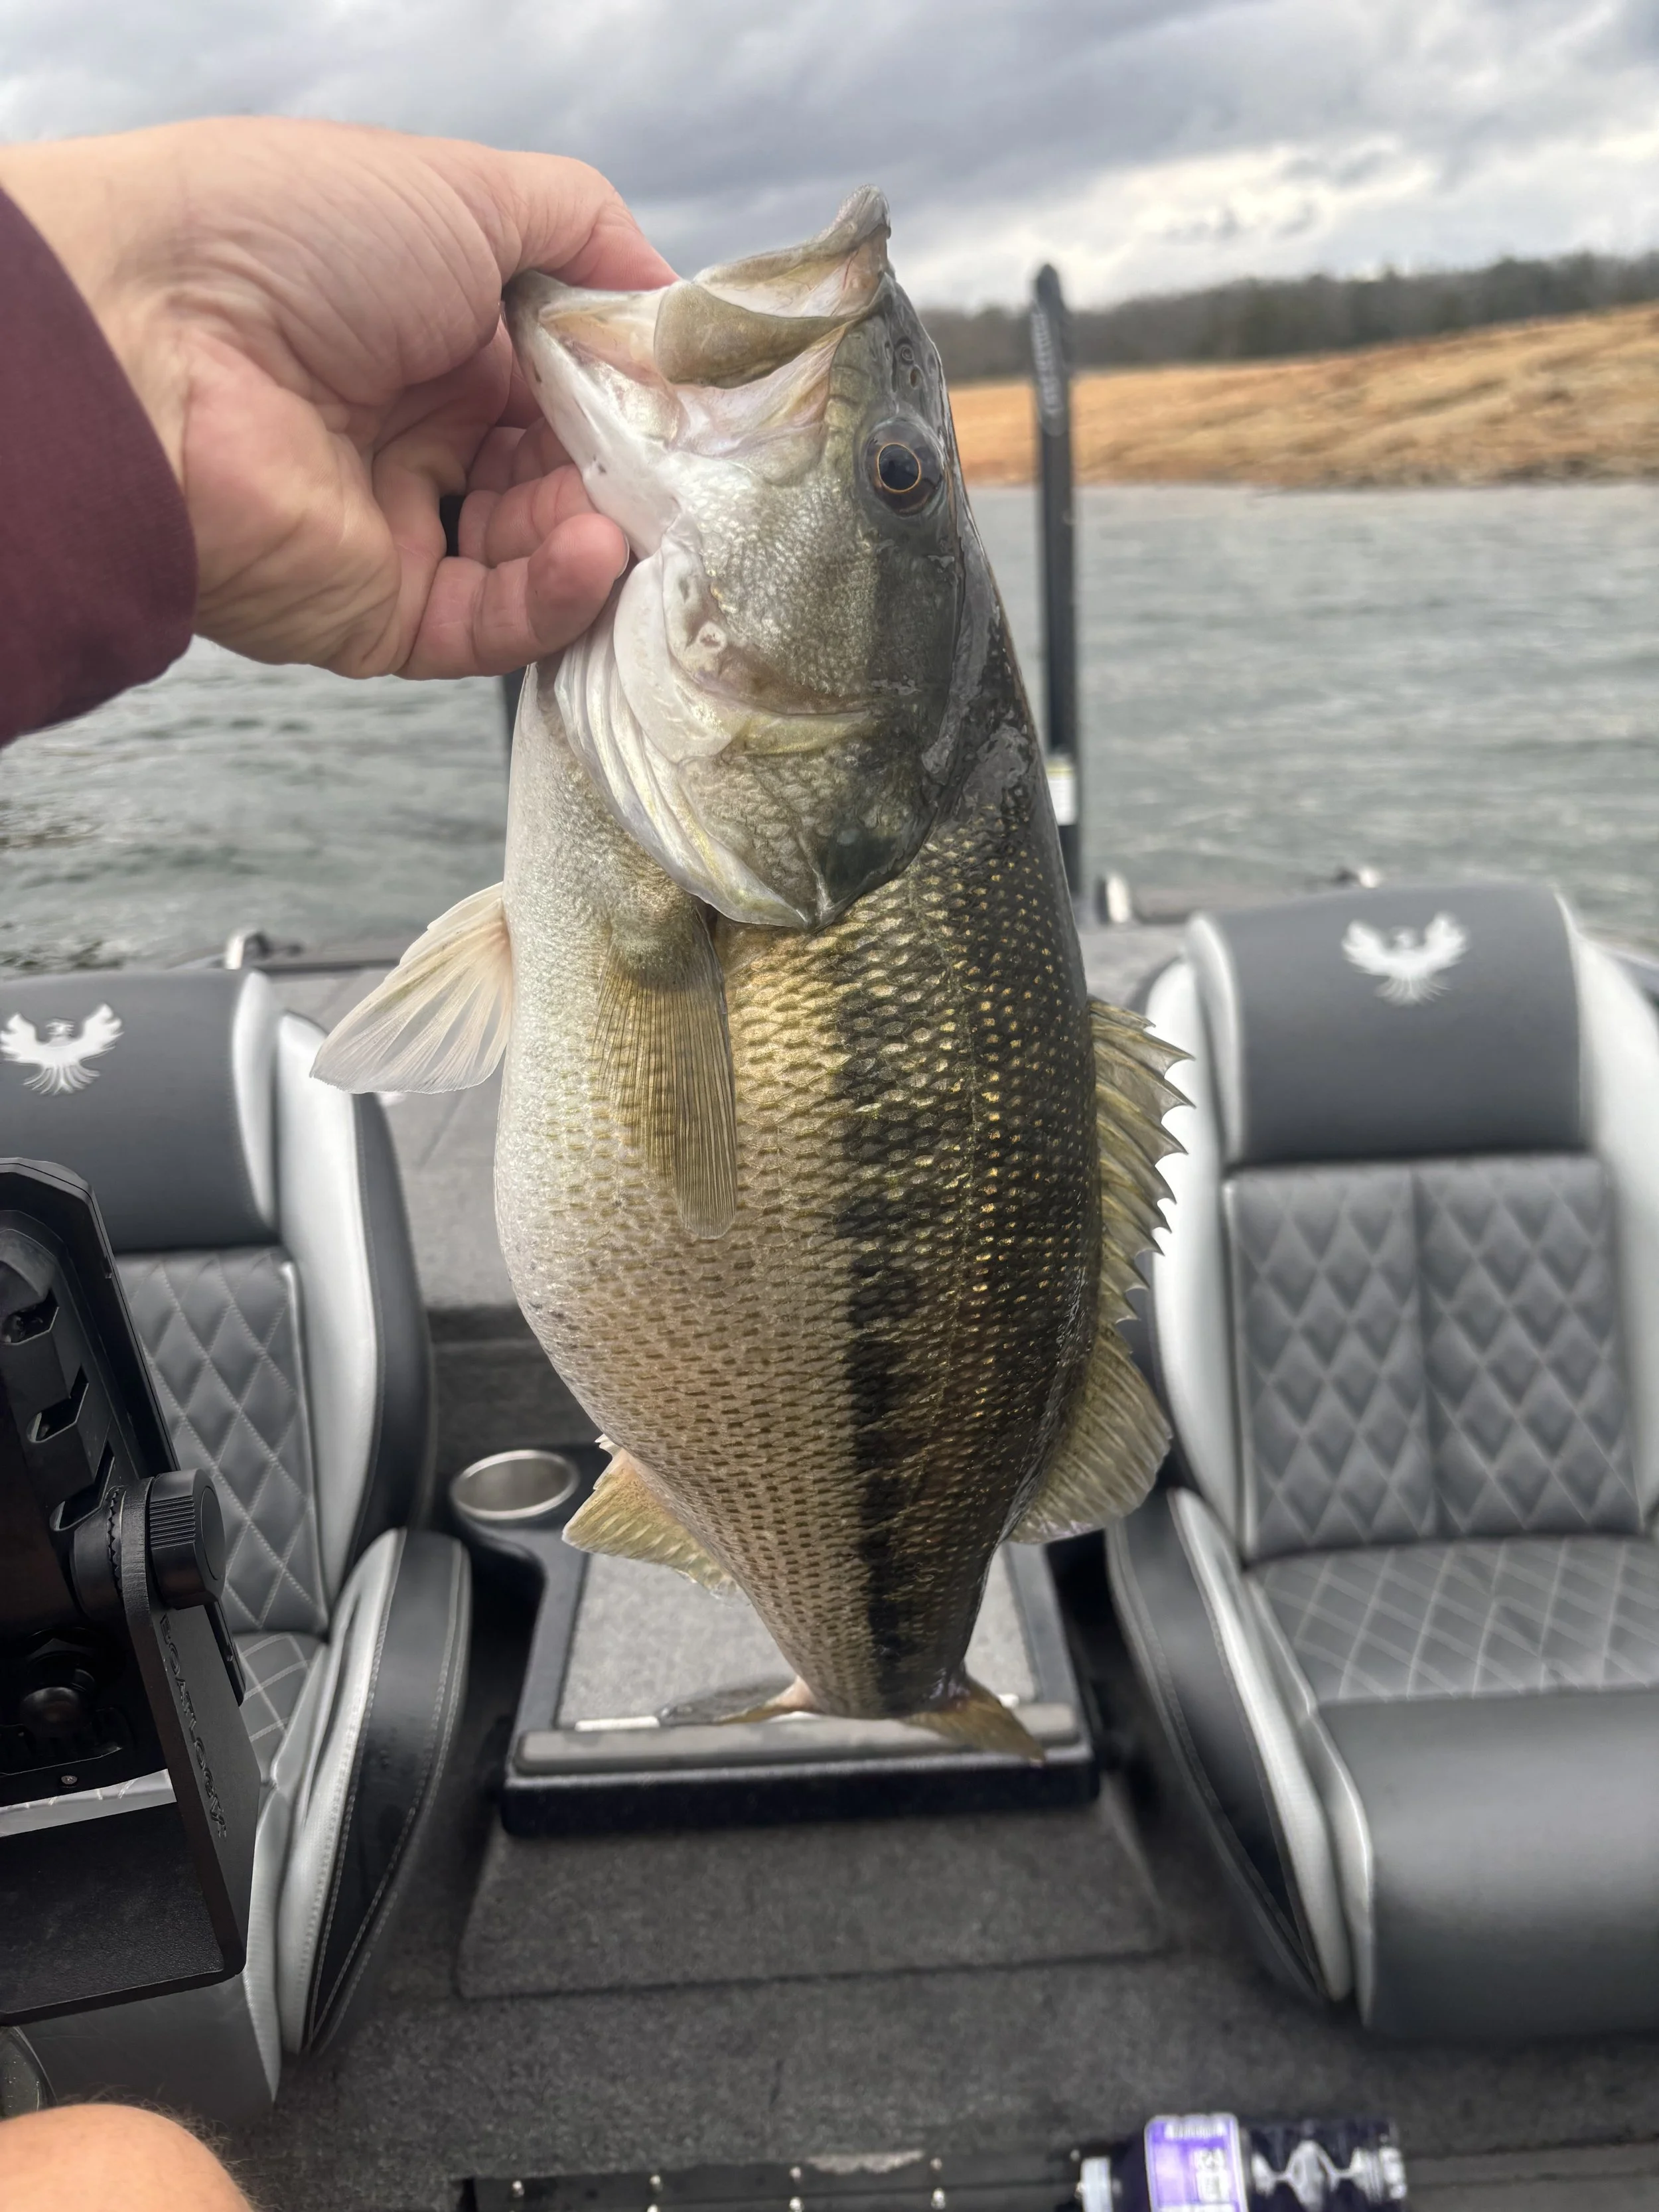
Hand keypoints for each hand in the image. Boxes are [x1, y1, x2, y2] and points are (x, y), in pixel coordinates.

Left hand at [0, 119, 672, 678]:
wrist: (149, 340)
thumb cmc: (293, 239)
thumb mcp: (465, 193)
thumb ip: (582, 229)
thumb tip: (666, 300)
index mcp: (438, 336)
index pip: (566, 387)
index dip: (632, 398)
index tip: (696, 405)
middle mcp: (420, 434)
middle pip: (565, 477)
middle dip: (627, 476)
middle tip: (684, 473)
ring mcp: (401, 529)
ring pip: (542, 558)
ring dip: (600, 536)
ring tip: (629, 515)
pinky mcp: (382, 616)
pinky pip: (495, 625)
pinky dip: (556, 595)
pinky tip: (590, 552)